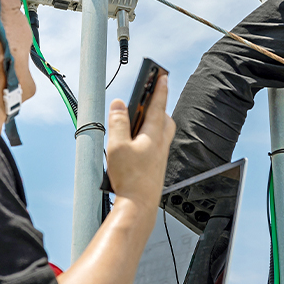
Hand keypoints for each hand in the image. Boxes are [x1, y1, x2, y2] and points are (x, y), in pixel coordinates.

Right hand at [104, 74, 172, 205]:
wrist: (139, 206)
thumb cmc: (131, 179)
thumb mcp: (118, 146)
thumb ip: (118, 123)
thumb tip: (120, 104)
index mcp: (153, 135)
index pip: (158, 106)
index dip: (160, 89)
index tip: (163, 77)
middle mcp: (160, 145)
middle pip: (165, 119)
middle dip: (159, 107)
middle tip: (151, 98)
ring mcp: (160, 157)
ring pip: (162, 133)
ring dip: (154, 123)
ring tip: (138, 121)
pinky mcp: (156, 168)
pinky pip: (156, 146)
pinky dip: (149, 138)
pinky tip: (137, 146)